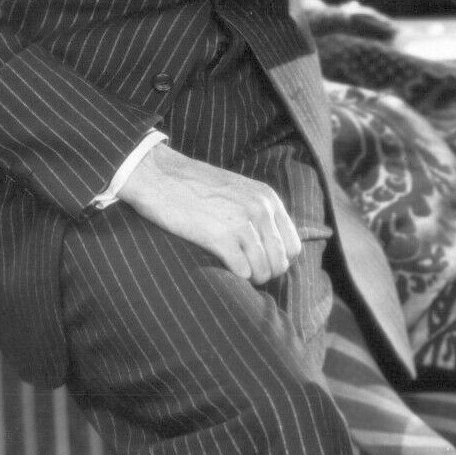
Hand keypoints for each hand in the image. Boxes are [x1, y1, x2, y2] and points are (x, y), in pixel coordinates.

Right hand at [117, 143, 301, 283]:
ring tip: (238, 275)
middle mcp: (260, 210)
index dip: (280, 261)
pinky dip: (236, 276)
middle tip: (250, 274)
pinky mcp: (219, 236)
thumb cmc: (197, 187)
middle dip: (267, 273)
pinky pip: (242, 270)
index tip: (263, 264)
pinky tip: (225, 269)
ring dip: (252, 278)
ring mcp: (241, 223)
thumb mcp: (239, 190)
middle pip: (281, 261)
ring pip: (264, 269)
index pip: (293, 245)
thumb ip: (259, 211)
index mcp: (268, 199)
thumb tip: (271, 244)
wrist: (162, 176)